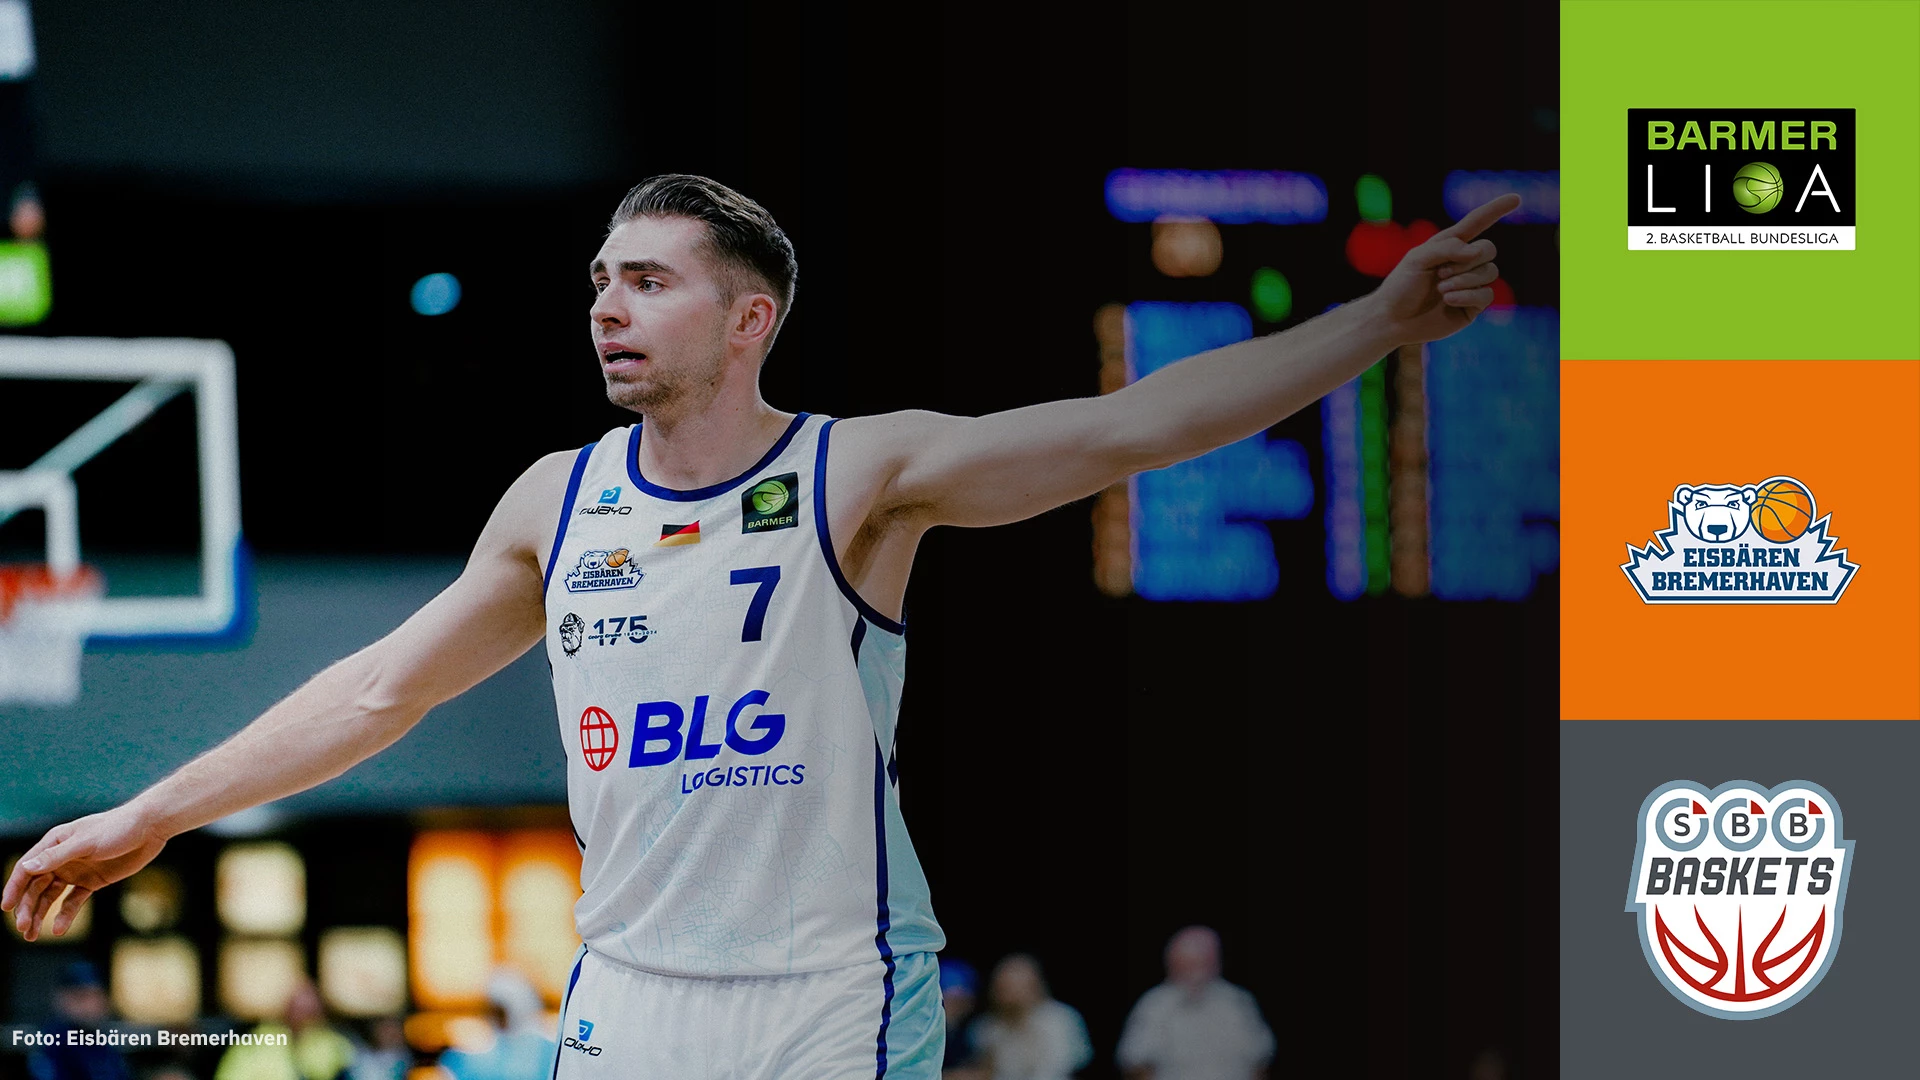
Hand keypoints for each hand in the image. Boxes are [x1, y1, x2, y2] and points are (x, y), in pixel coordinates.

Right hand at [1, 807, 166, 940]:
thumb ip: (57, 856)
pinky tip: (58, 930)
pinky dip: (65, 916)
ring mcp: (75, 871)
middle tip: (23, 929)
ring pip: (50, 897)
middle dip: (27, 908)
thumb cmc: (117, 828)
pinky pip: (73, 901)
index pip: (26, 868)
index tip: (6, 908)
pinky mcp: (92, 882)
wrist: (149, 828)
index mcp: (54, 844)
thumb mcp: (86, 842)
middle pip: (35, 887)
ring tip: (32, 936)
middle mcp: (60, 859)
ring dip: (40, 915)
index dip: (14, 888)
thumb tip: (27, 867)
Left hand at [1373, 193, 1520, 345]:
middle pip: (1489, 249)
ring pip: (1490, 272)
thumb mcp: (1417, 258)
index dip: (1495, 210)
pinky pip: (1486, 295)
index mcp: (1450, 245)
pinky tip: (1448, 300)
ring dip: (1464, 279)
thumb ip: (1447, 247)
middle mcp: (1464, 263)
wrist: (1393, 320)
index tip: (1515, 199)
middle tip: (1441, 273)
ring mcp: (1471, 285)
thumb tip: (1477, 251)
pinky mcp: (1473, 306)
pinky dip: (1467, 296)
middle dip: (1467, 260)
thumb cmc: (1401, 287)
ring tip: (1440, 288)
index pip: (1477, 222)